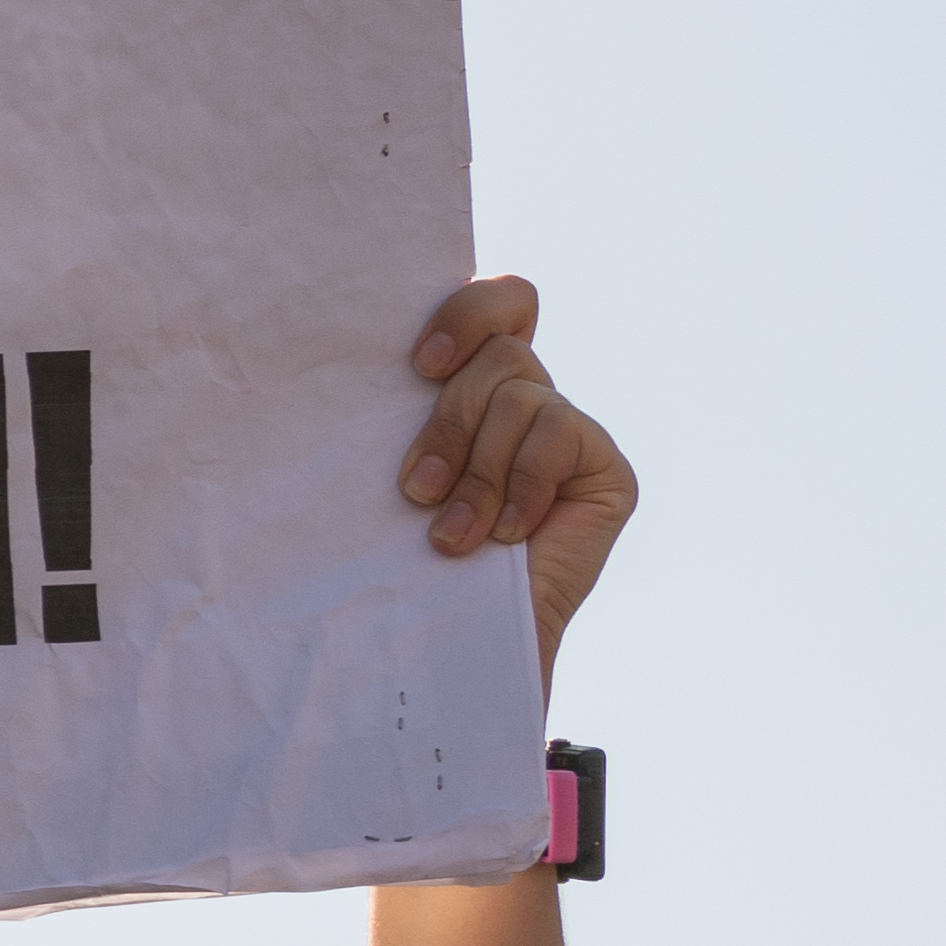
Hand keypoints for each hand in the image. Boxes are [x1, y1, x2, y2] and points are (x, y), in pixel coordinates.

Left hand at [395, 277, 635, 674]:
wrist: (456, 644)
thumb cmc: (404, 561)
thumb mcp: (392, 474)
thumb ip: (394, 412)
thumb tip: (339, 349)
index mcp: (475, 387)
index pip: (499, 301)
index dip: (466, 312)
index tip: (418, 366)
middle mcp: (527, 400)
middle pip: (500, 354)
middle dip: (449, 422)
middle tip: (417, 490)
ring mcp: (570, 433)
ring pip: (521, 394)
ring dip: (478, 470)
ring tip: (453, 535)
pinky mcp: (605, 469)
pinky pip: (561, 434)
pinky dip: (521, 486)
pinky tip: (507, 535)